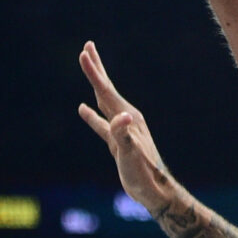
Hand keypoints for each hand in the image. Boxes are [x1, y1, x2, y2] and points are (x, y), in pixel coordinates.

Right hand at [77, 41, 174, 211]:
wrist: (154, 190)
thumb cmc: (143, 173)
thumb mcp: (131, 154)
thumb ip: (123, 134)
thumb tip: (121, 117)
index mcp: (128, 117)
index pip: (106, 91)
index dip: (94, 72)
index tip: (84, 53)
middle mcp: (126, 118)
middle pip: (106, 88)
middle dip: (96, 68)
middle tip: (87, 46)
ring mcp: (122, 129)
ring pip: (103, 101)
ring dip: (95, 85)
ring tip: (88, 68)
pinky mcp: (118, 141)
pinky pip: (101, 123)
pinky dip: (91, 115)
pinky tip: (83, 109)